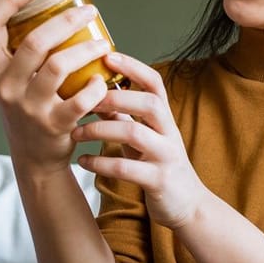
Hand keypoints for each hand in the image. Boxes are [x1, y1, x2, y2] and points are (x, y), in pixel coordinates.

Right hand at [0, 0, 113, 170]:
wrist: (34, 158)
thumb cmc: (29, 108)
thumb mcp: (13, 82)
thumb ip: (23, 54)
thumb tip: (60, 10)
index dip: (10, 0)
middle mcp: (6, 86)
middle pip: (35, 41)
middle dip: (67, 20)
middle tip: (89, 12)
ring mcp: (28, 106)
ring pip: (58, 65)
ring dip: (87, 50)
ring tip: (104, 44)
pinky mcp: (53, 125)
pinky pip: (80, 99)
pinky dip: (96, 87)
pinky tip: (104, 80)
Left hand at [73, 53, 210, 230]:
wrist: (188, 206)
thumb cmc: (159, 167)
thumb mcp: (144, 137)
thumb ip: (124, 116)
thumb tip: (94, 91)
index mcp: (165, 119)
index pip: (155, 83)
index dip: (134, 67)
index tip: (108, 56)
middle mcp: (169, 133)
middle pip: (149, 103)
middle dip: (114, 97)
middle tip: (83, 99)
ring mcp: (166, 157)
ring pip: (135, 133)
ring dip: (100, 130)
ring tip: (75, 132)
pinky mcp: (159, 181)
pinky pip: (127, 168)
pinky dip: (101, 164)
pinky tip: (83, 162)